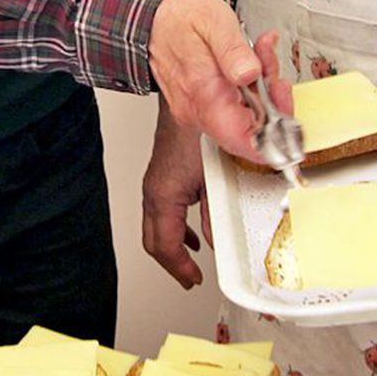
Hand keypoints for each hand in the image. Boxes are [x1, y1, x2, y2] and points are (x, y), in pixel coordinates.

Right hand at [141, 107, 215, 288]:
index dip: (179, 268)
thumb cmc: (197, 127)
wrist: (186, 97)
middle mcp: (154, 191)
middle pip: (154, 241)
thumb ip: (217, 211)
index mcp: (163, 196)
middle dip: (171, 263)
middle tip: (188, 276)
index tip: (192, 279)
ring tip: (191, 258)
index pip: (163, 246)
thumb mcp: (215, 177)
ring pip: (155, 226)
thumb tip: (222, 237)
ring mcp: (156, 183)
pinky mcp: (162, 175)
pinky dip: (175, 227)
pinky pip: (161, 211)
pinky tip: (191, 229)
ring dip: (173, 245)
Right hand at [146, 0, 287, 163]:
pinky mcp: (202, 103)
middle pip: (250, 129)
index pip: (243, 142)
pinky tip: (249, 61)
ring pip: (245, 115)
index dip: (273, 139)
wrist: (152, 15)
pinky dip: (248, 86)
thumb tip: (251, 75)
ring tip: (260, 53)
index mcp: (203, 96)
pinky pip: (233, 105)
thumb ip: (234, 51)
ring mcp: (199, 109)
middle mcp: (198, 111)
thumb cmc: (179, 16)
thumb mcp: (214, 22)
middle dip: (272, 100)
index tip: (288, 120)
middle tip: (273, 69)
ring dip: (261, 89)